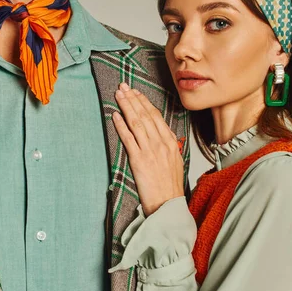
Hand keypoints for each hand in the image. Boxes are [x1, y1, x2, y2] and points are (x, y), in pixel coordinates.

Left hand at [113, 83, 183, 215]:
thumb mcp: (175, 161)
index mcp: (170, 142)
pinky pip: (128, 139)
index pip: (156, 116)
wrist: (167, 203)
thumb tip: (162, 133)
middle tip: (123, 87)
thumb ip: (169, 145)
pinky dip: (121, 125)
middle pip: (145, 115)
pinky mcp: (139, 160)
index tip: (136, 92)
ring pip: (137, 123)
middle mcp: (161, 143)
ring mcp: (150, 151)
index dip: (144, 102)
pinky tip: (115, 116)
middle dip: (133, 99)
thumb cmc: (170, 185)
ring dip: (126, 107)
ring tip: (118, 95)